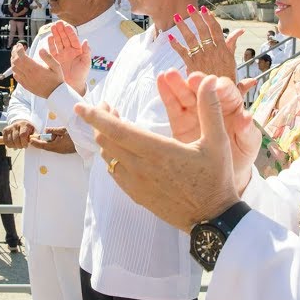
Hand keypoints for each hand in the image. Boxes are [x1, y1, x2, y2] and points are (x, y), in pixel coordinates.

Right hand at [2, 119, 34, 148]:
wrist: (21, 123)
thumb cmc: (28, 130)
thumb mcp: (34, 131)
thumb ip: (35, 137)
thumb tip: (34, 142)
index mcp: (24, 125)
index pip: (22, 135)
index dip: (24, 142)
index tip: (26, 146)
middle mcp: (16, 125)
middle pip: (16, 139)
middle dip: (19, 145)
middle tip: (22, 146)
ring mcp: (10, 128)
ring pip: (10, 141)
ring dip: (14, 146)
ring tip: (18, 145)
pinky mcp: (5, 130)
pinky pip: (5, 141)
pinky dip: (9, 145)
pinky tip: (13, 145)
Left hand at [10, 42, 63, 97]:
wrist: (55, 93)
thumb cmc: (56, 79)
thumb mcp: (56, 66)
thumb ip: (48, 57)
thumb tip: (41, 49)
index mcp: (36, 68)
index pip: (22, 57)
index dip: (19, 49)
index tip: (20, 44)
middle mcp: (29, 74)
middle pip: (15, 61)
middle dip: (14, 53)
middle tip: (16, 48)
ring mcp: (26, 80)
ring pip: (14, 68)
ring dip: (13, 60)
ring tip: (16, 55)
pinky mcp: (25, 85)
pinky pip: (16, 76)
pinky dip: (15, 69)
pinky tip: (18, 66)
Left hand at [30, 127, 75, 153]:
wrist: (86, 142)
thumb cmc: (76, 135)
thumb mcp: (63, 130)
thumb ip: (53, 130)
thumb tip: (46, 131)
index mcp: (56, 146)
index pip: (43, 145)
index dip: (36, 142)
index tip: (30, 140)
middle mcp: (58, 150)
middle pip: (46, 146)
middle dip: (39, 142)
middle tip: (33, 137)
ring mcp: (62, 150)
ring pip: (50, 146)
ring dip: (45, 142)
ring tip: (41, 137)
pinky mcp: (65, 149)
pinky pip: (55, 146)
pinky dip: (51, 142)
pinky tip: (51, 138)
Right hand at [45, 21, 91, 92]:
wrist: (74, 85)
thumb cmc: (82, 74)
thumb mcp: (86, 63)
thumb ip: (86, 52)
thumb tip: (86, 41)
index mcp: (78, 50)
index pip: (73, 39)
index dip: (70, 33)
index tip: (67, 26)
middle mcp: (70, 51)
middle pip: (65, 38)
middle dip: (61, 31)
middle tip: (58, 23)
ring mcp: (62, 54)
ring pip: (59, 42)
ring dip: (56, 35)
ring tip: (53, 27)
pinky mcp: (56, 59)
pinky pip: (53, 50)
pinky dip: (51, 44)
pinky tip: (50, 37)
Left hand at [73, 74, 257, 231]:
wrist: (212, 219)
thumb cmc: (215, 179)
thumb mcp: (217, 142)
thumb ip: (210, 109)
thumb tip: (209, 79)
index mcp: (158, 151)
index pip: (117, 130)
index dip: (96, 116)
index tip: (81, 106)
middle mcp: (142, 167)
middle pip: (106, 140)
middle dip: (100, 121)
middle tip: (107, 107)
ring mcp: (137, 183)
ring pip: (108, 156)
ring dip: (106, 138)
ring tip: (115, 125)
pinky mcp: (136, 195)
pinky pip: (115, 172)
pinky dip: (112, 156)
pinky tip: (121, 149)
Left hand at [169, 5, 242, 80]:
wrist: (220, 98)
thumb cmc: (227, 82)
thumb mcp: (233, 62)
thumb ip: (233, 45)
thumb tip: (241, 31)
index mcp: (224, 51)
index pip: (217, 31)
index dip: (210, 19)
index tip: (205, 10)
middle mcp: (212, 52)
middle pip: (203, 31)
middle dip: (196, 18)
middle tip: (189, 7)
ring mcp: (201, 58)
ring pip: (191, 39)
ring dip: (183, 27)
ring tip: (177, 17)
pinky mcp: (192, 66)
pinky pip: (182, 52)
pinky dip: (175, 45)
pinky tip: (169, 37)